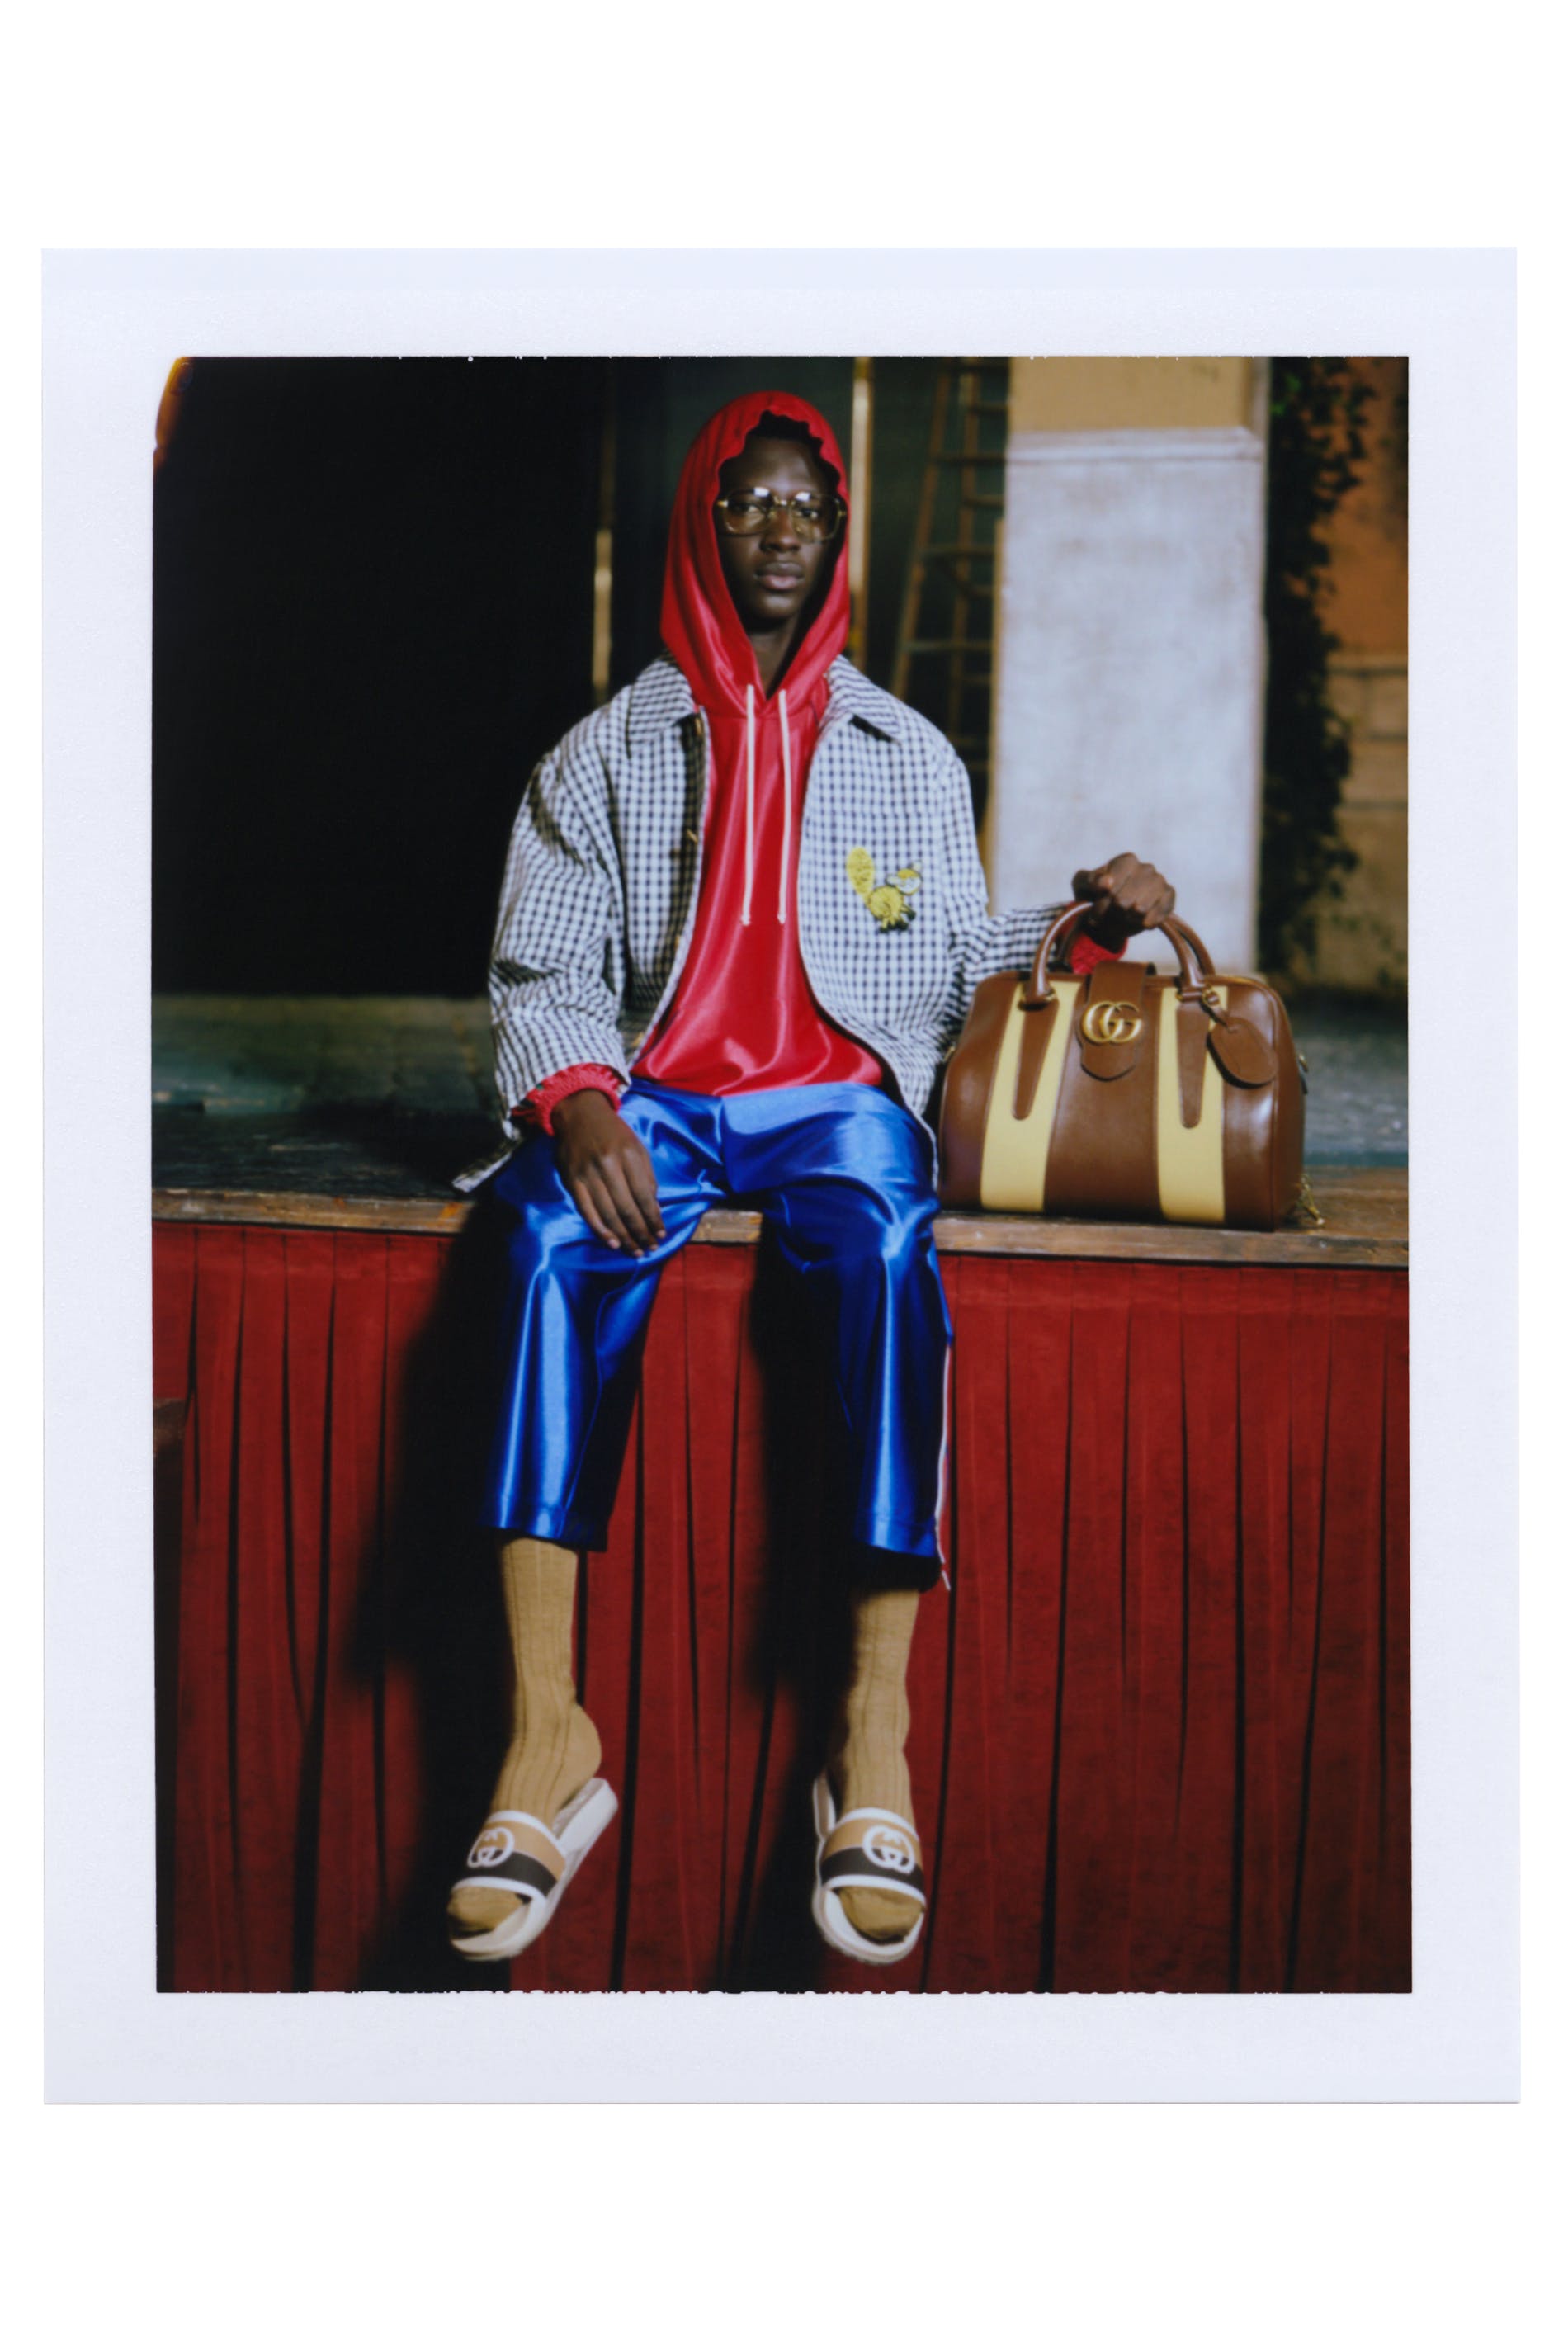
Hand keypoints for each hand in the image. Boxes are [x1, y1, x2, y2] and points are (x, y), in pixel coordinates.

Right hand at [552, 1091, 665, 1254]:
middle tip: (648, 1249)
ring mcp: (587, 1174)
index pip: (644, 1196)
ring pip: (608, 1214)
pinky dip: (599, 1229)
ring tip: (633, 1250)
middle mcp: (608, 1165)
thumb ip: (647, 1177)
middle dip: (640, 1233)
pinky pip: (587, 1211)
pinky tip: (611, 1242)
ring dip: (623, 1237)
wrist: (578, 1113)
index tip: (661, 1235)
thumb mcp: (637, 1147)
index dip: (653, 1220)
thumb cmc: (613, 1132)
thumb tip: (654, 1210)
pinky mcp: (571, 1181)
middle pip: (627, 1208)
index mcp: (629, 1156)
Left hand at [1070, 853, 1176, 945]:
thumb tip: (1107, 883)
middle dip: (1111, 913)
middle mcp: (1146, 869)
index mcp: (1126, 861)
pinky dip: (1146, 922)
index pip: (1112, 884)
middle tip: (1109, 915)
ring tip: (1124, 917)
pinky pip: (1158, 914)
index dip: (1103, 900)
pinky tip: (1141, 923)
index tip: (1097, 906)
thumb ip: (1090, 880)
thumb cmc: (1094, 894)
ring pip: (1140, 910)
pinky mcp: (1169, 898)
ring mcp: (1160, 882)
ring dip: (1126, 919)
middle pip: (1124, 900)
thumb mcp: (1082, 885)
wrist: (1111, 913)